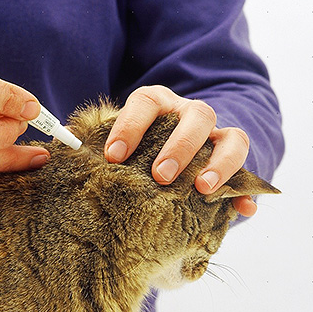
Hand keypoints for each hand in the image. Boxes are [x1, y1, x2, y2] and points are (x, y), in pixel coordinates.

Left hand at [104, 85, 256, 216]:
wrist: (165, 154)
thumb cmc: (137, 149)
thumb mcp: (119, 142)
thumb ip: (98, 141)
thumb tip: (66, 134)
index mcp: (159, 105)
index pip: (147, 102)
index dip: (130, 126)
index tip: (114, 157)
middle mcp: (190, 116)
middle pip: (197, 116)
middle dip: (180, 146)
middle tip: (161, 176)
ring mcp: (215, 137)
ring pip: (232, 138)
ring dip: (220, 163)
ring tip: (204, 189)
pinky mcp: (230, 161)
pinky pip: (247, 171)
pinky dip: (247, 190)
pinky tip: (244, 209)